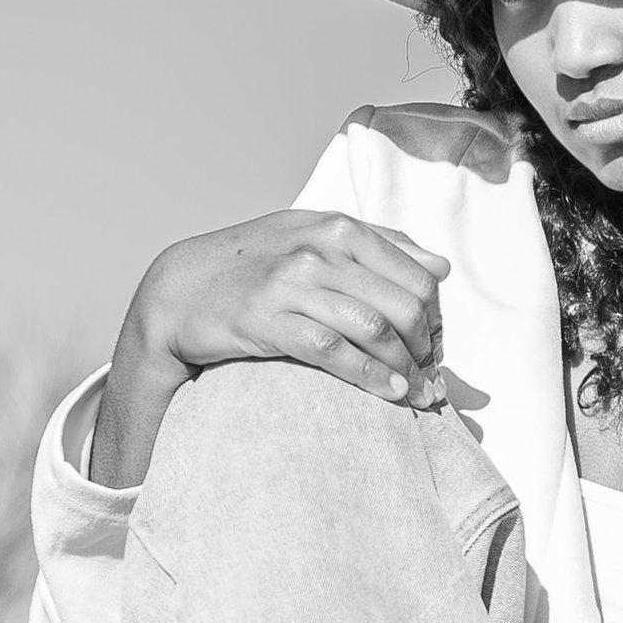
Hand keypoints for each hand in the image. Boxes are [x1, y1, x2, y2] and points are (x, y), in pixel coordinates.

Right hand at [131, 210, 450, 404]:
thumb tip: (441, 267)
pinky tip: (390, 393)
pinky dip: (371, 377)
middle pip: (404, 306)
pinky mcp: (268, 321)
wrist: (181, 288)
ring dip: (406, 369)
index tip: (435, 347)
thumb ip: (379, 246)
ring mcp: (292, 285)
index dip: (437, 319)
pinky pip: (334, 353)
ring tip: (418, 393)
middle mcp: (318, 250)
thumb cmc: (255, 265)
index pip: (417, 277)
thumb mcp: (314, 237)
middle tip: (429, 374)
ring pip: (375, 330)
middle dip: (427, 348)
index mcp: (338, 228)